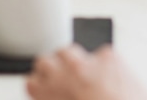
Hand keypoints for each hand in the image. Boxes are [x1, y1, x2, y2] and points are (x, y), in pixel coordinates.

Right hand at [27, 45, 146, 99]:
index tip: (47, 89)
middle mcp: (64, 73)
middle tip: (65, 81)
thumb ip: (56, 99)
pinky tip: (114, 80)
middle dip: (53, 69)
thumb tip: (61, 97)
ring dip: (75, 62)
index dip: (41, 86)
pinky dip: (106, 66)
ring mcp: (87, 61)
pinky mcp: (110, 56)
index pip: (32, 81)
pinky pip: (103, 55)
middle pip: (45, 61)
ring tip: (87, 78)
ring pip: (70, 51)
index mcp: (49, 92)